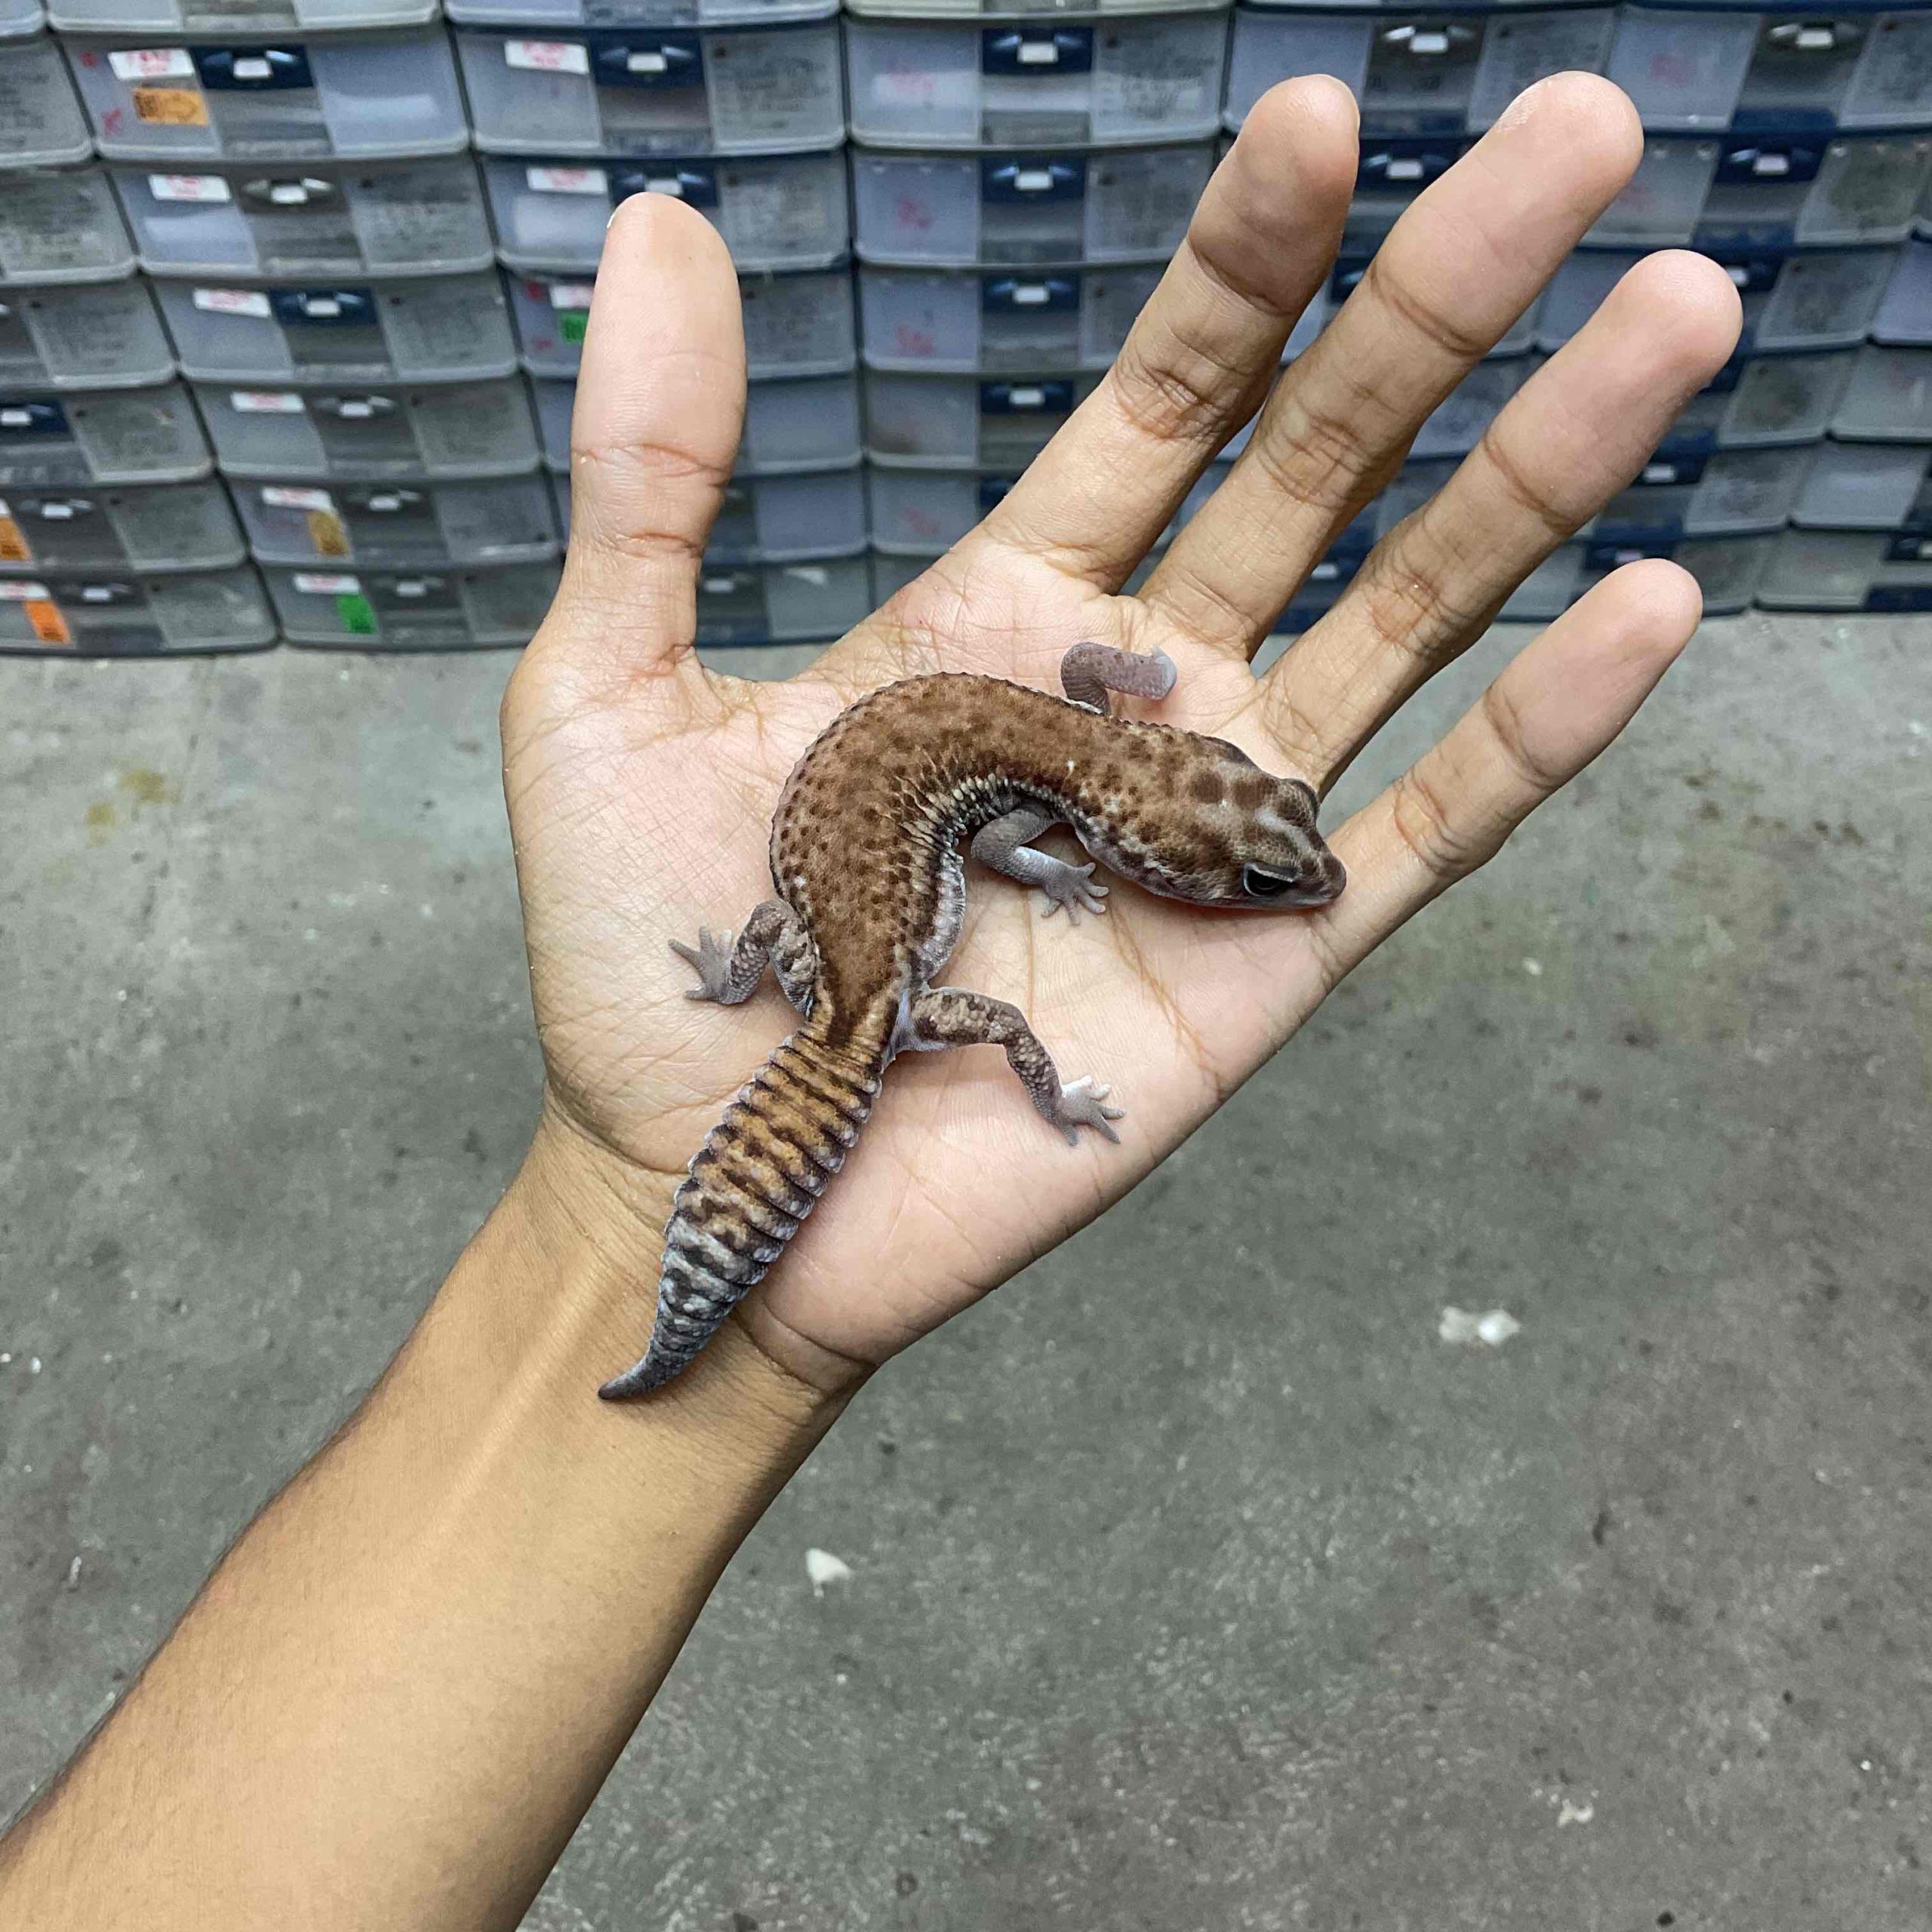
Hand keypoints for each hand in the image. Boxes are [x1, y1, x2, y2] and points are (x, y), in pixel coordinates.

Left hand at [502, 73, 1739, 1397]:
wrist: (708, 1189)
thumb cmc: (649, 966)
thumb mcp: (610, 694)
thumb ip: (653, 479)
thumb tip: (661, 227)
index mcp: (1002, 614)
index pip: (1161, 401)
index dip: (1243, 263)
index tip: (1320, 114)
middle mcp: (1138, 696)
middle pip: (1321, 469)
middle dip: (1443, 305)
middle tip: (1585, 131)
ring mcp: (1215, 829)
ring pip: (1409, 618)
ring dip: (1539, 474)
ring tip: (1678, 311)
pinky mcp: (1268, 963)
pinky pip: (1430, 829)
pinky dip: (1541, 729)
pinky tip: (1653, 604)